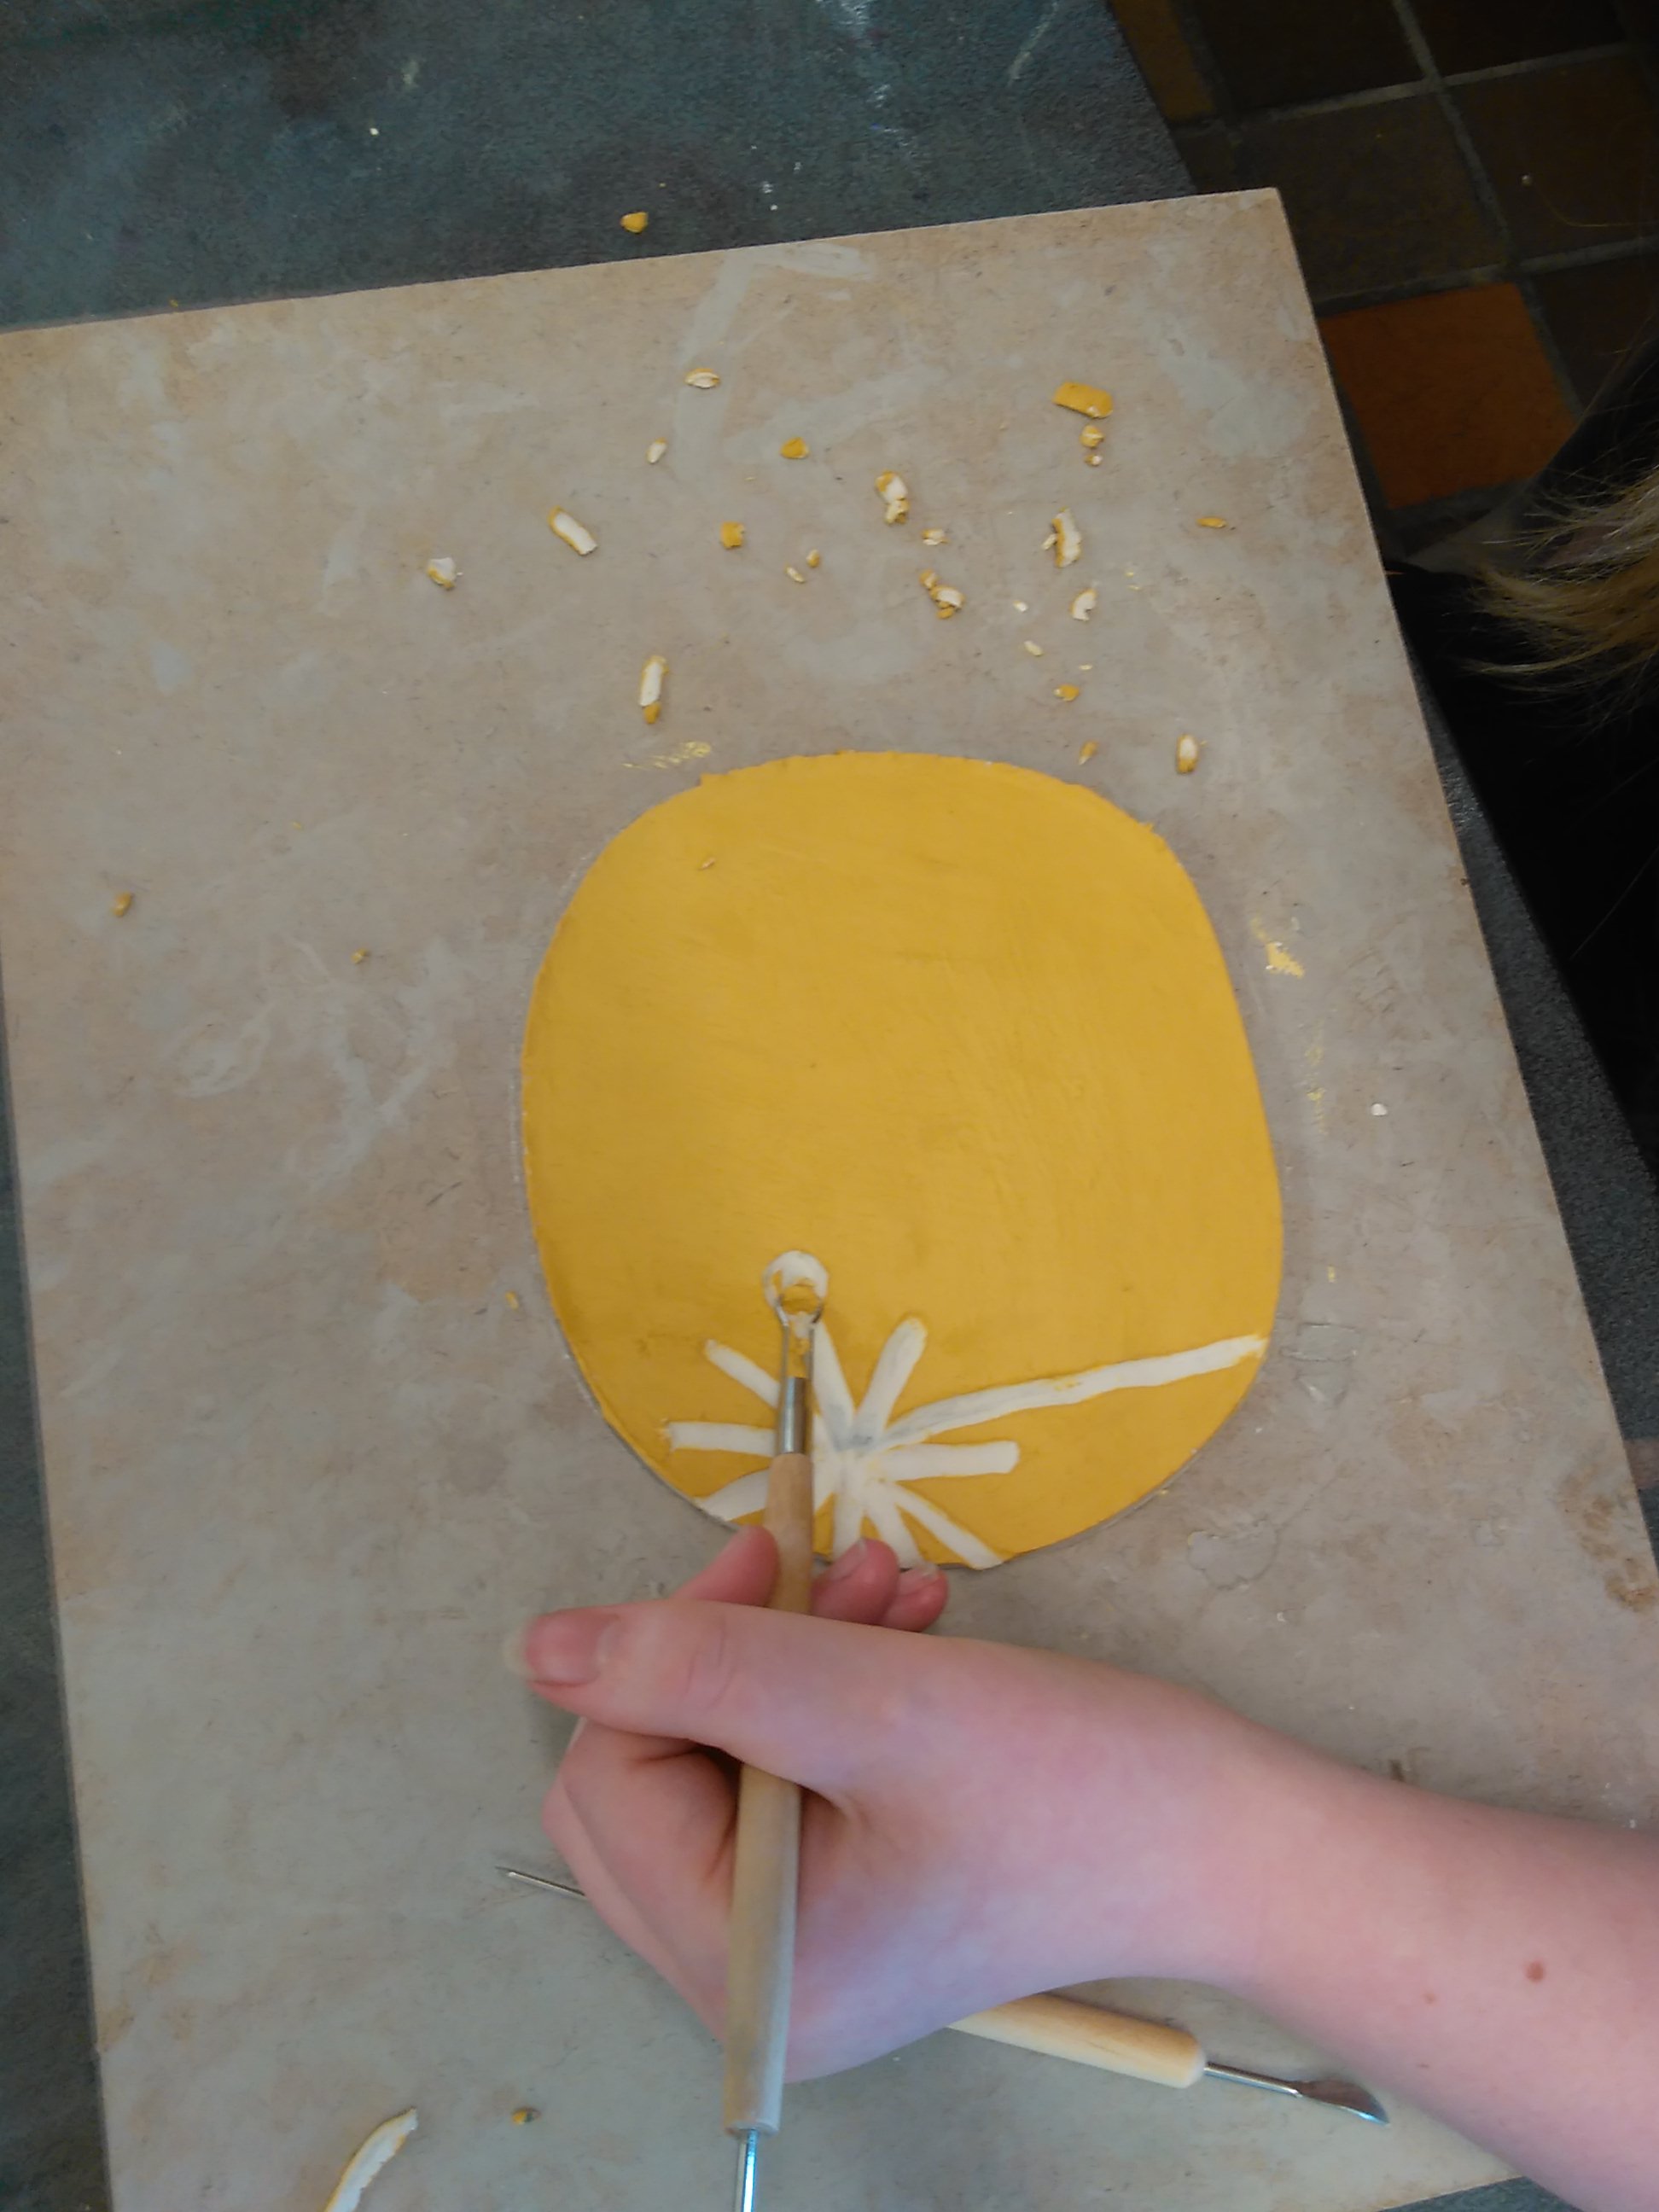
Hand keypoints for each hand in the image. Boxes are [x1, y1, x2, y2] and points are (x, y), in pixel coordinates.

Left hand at [516, 1529, 1275, 2076]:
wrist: (1225, 1835)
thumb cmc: (1067, 1779)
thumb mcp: (870, 1699)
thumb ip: (696, 1665)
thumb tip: (538, 1648)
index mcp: (745, 1972)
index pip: (610, 1782)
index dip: (666, 1653)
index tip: (762, 1556)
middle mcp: (752, 1988)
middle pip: (642, 1781)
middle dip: (726, 1655)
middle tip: (815, 1568)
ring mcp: (799, 1953)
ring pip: (715, 1764)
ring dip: (787, 1655)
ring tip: (882, 1588)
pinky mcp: (845, 1906)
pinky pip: (780, 1778)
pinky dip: (828, 1692)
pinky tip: (900, 1627)